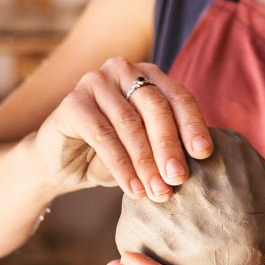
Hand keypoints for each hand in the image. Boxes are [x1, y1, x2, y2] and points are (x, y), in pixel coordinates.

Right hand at [29, 57, 212, 199]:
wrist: (59, 165)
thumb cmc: (110, 155)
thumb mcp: (146, 148)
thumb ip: (170, 145)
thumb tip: (204, 161)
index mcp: (149, 76)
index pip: (179, 97)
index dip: (193, 125)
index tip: (205, 154)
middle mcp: (123, 71)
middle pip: (156, 108)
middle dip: (170, 147)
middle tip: (178, 179)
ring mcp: (95, 82)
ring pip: (130, 124)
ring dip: (146, 163)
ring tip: (158, 193)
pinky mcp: (73, 102)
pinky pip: (104, 136)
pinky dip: (121, 166)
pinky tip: (133, 189)